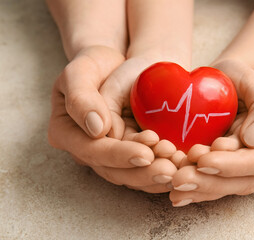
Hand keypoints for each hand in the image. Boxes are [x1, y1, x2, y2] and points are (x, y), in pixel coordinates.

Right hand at [48, 46, 176, 192]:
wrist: (116, 66)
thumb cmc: (95, 66)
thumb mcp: (80, 72)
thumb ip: (81, 98)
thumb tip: (98, 130)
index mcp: (66, 134)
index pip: (92, 151)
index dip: (119, 156)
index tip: (147, 152)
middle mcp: (86, 151)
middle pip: (114, 172)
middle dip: (143, 173)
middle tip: (170, 170)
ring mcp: (108, 155)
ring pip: (131, 175)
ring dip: (156, 176)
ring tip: (180, 167)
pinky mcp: (127, 153)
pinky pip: (144, 169)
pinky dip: (162, 169)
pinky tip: (181, 165)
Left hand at [170, 50, 253, 205]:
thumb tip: (252, 139)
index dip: (235, 164)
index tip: (204, 160)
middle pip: (247, 179)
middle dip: (211, 181)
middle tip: (179, 179)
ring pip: (233, 182)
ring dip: (203, 186)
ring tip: (174, 187)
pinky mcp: (249, 159)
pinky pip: (225, 174)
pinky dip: (203, 179)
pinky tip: (181, 187)